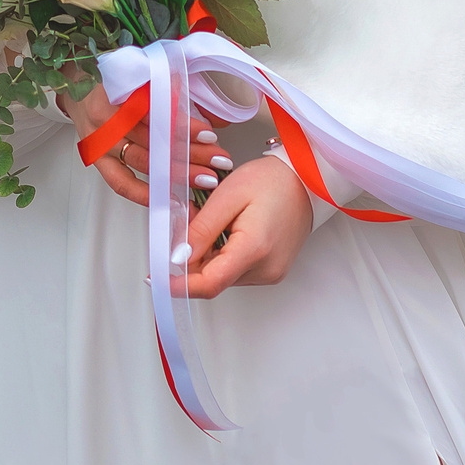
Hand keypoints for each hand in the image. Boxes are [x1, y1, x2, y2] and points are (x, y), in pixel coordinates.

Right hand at [55, 84, 241, 208]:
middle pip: (153, 139)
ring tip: (206, 179)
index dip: (184, 125)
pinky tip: (171, 199)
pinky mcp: (96, 159)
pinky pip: (121, 183)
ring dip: (178, 173)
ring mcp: (99, 141)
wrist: (75, 85)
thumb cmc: (112, 79)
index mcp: (117, 89)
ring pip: (143, 161)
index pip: (156, 111)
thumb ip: (168, 90)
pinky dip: (146, 194)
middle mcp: (106, 117)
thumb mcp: (139, 73)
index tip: (210, 134)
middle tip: (219, 161)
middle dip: (191, 153)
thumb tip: (211, 115)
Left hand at [179, 158, 311, 296]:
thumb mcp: (228, 196)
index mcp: (255, 250)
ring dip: (206, 254)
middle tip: (189, 220)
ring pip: (221, 275)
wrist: (307, 180)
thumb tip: (176, 257)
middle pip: (212, 279)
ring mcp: (269, 273)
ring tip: (214, 219)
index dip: (179, 284)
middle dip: (191, 257)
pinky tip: (226, 229)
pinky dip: (221, 254)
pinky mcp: (270, 271)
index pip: (209, 283)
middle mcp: (265, 270)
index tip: (157, 277)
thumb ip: (200, 229)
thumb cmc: (272, 181)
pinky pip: (234, 270)